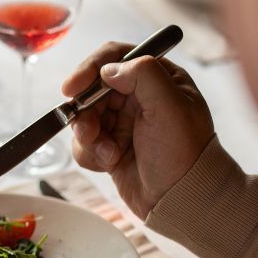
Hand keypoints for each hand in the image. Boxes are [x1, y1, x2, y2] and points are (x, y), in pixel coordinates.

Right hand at [62, 43, 214, 218]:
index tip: (73, 87)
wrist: (180, 200)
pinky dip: (90, 153)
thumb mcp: (170, 106)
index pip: (116, 57)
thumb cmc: (184, 153)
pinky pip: (84, 142)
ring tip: (107, 153)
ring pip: (84, 116)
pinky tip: (110, 163)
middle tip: (89, 132)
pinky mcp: (110, 146)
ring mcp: (123, 122)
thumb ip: (143, 75)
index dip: (91, 68)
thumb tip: (108, 69)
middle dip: (86, 111)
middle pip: (93, 88)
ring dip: (88, 136)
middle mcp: (139, 96)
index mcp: (158, 78)